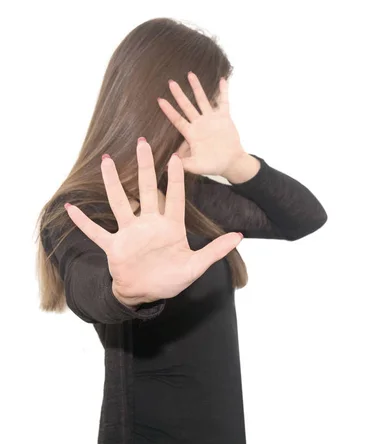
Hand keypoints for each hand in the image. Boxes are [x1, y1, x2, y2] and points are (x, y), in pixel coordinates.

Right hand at [64, 138, 242, 306]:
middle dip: (145, 167)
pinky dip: (83, 222)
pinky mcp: (114, 246)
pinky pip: (96, 232)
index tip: (177, 156)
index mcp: (171, 228)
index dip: (177, 178)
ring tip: (105, 162)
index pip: (175, 197)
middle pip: (147, 190)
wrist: (146, 294)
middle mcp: (149, 224)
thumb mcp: (196, 266)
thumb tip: (239, 237)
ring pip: (119, 203)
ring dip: (112, 184)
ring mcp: (130, 233)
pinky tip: (70, 208)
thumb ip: (216, 250)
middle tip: (141, 142)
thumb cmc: (171, 279)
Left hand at [157, 72, 245, 176]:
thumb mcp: (197, 166)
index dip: (169, 110)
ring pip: (202, 100)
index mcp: (191, 133)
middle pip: (187, 106)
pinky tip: (222, 80)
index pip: (177, 119)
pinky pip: (224, 102)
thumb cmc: (213, 165)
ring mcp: (212, 119)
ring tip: (190, 74)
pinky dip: (223, 91)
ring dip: (197, 88)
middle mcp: (199, 123)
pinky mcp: (224, 118)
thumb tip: (167, 164)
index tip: (159, 100)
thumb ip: (184, 164)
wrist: (231, 163)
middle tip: (170, 82)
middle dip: (179, 94)